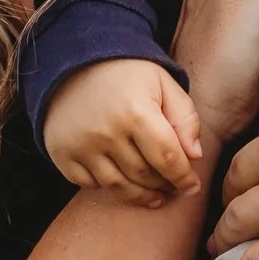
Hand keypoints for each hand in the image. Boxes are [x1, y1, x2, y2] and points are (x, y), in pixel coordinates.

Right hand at [42, 58, 203, 206]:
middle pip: (144, 175)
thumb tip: (195, 156)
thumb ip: (185, 117)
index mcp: (136, 112)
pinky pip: (90, 185)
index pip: (167, 158)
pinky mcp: (63, 154)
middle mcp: (106, 132)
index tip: (192, 187)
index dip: (183, 178)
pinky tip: (122, 181)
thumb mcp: (163, 83)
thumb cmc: (127, 74)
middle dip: (164, 186)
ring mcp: (81, 145)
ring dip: (141, 195)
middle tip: (173, 188)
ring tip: (155, 195)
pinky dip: (109, 187)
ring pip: (119, 186)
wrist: (74, 64)